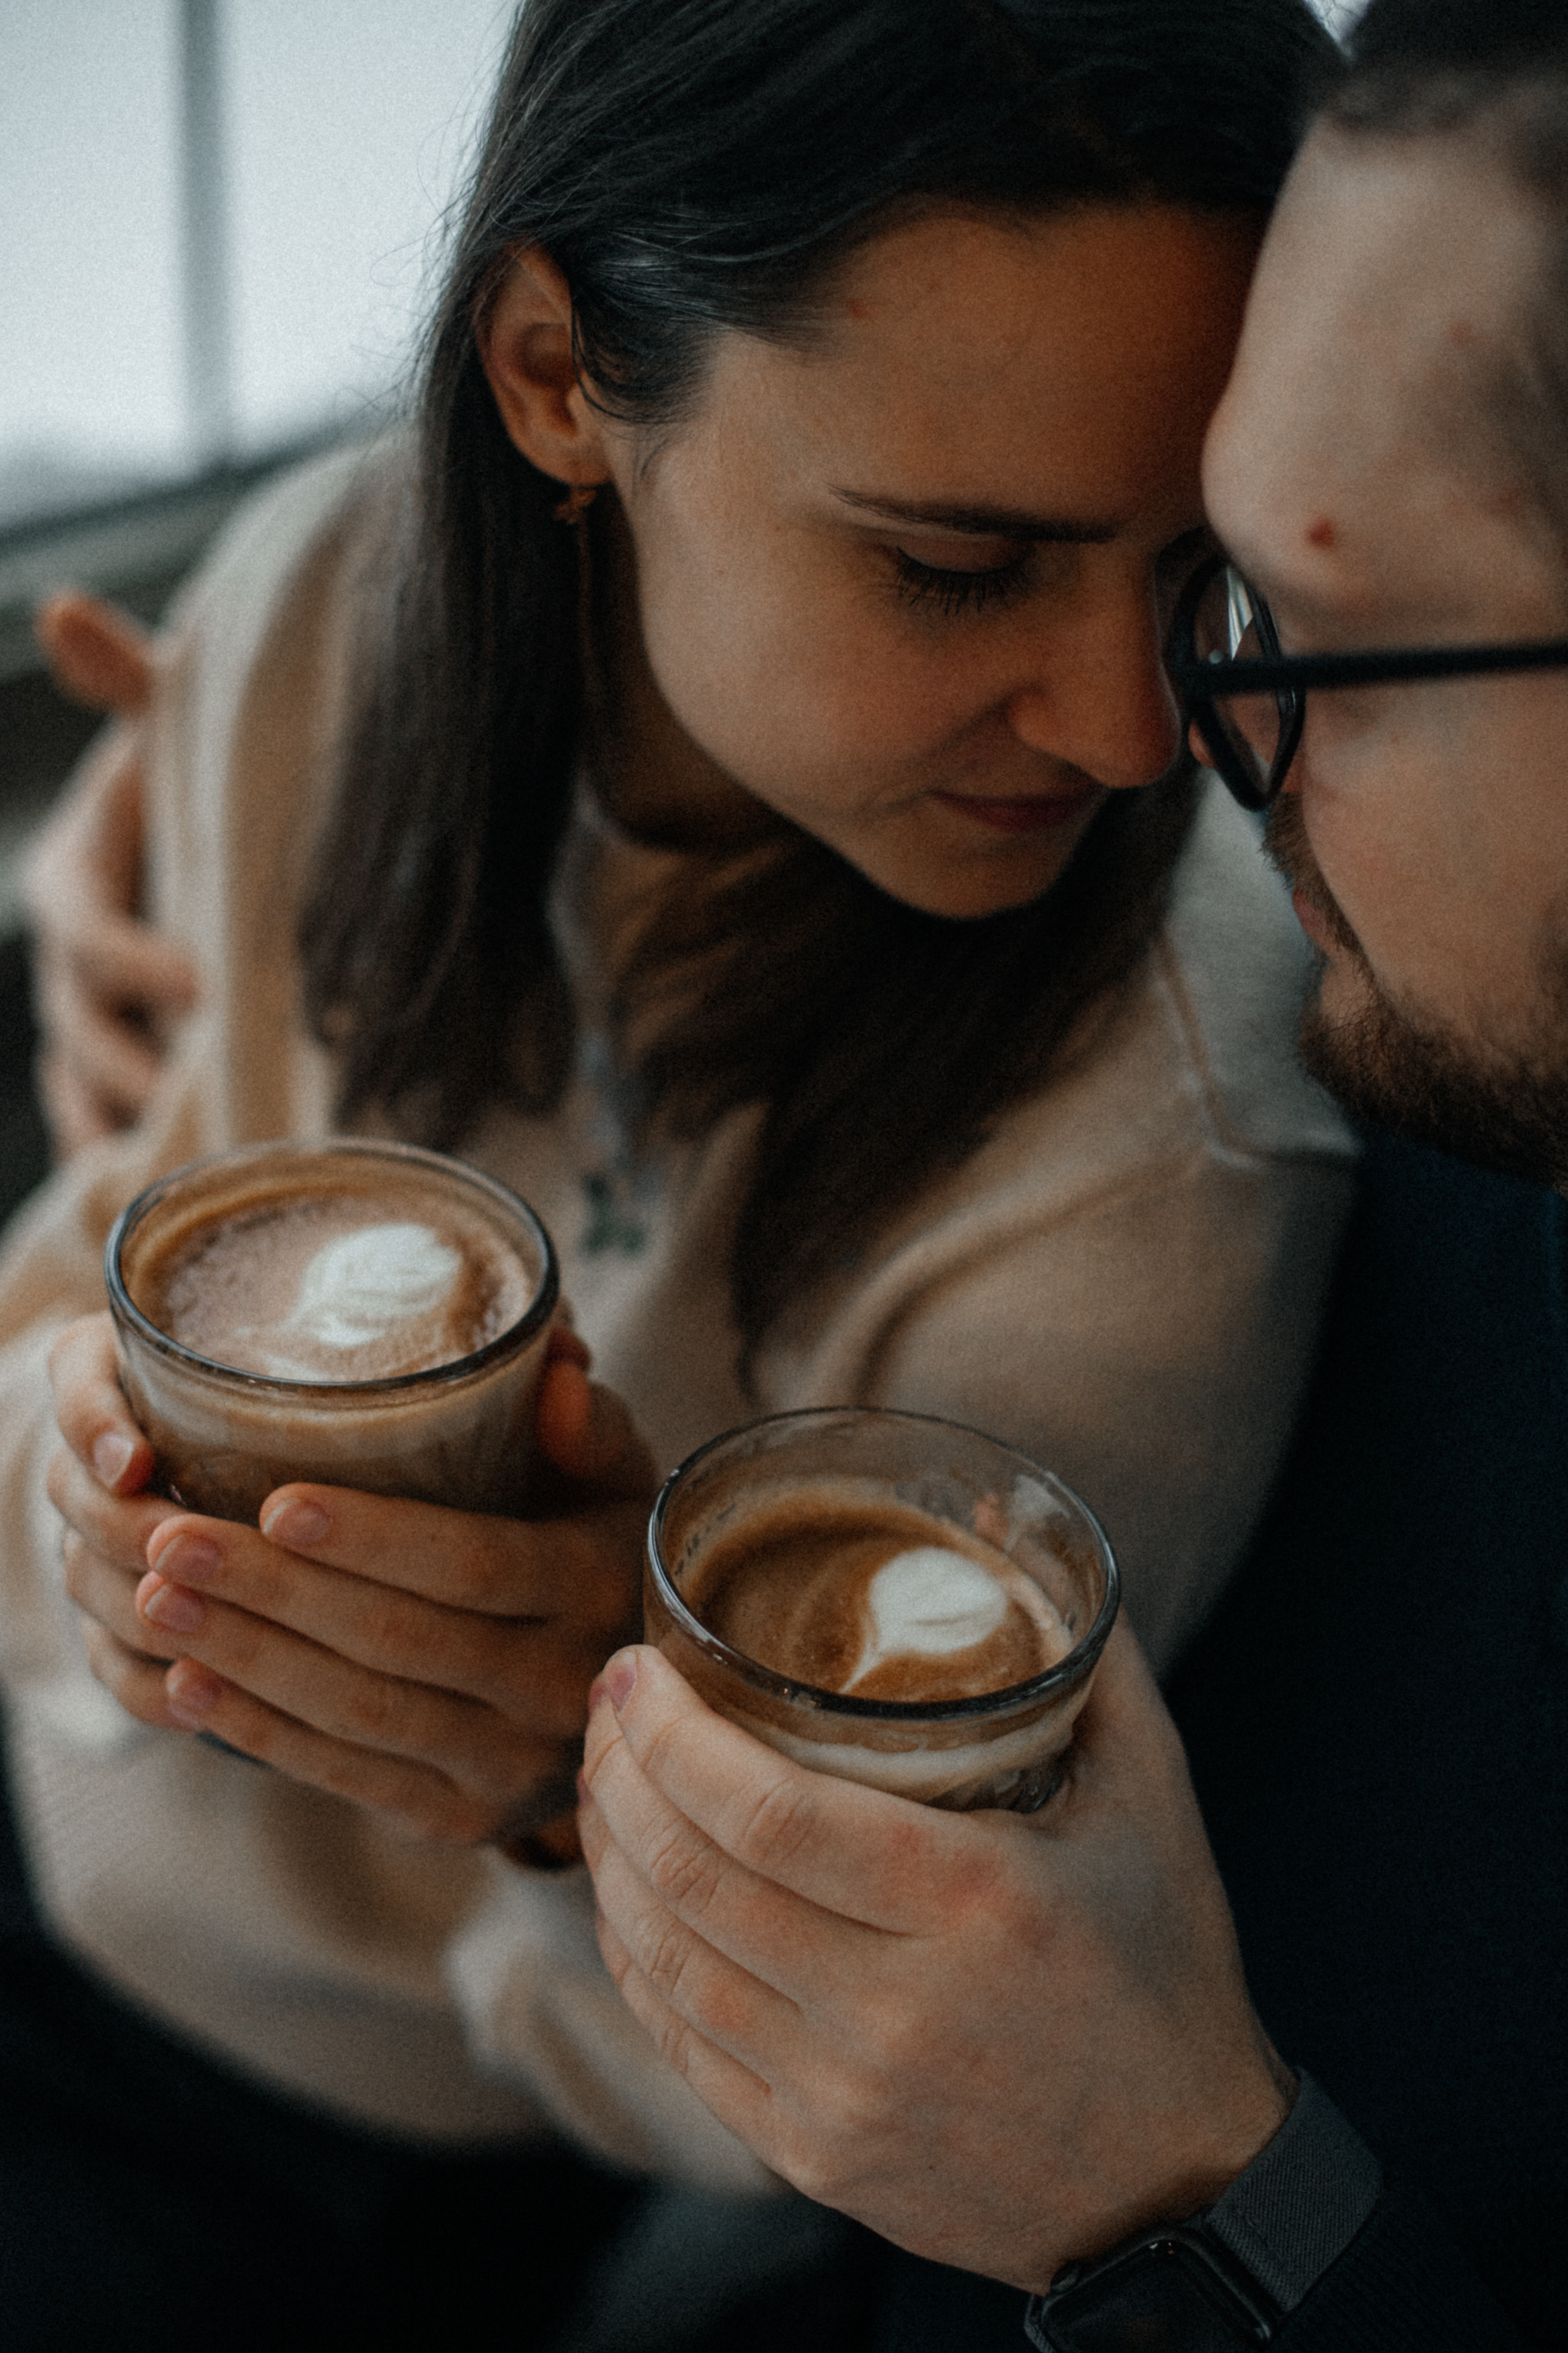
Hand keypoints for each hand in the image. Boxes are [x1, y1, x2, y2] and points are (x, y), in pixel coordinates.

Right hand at [26, 593, 196, 1153]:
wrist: (234, 843)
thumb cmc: (204, 782)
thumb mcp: (173, 727)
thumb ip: (127, 681)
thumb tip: (63, 608)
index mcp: (73, 875)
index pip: (77, 925)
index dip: (127, 958)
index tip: (201, 985)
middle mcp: (72, 959)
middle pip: (77, 1023)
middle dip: (133, 1061)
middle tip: (204, 1087)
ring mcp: (90, 1021)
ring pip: (82, 1084)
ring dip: (127, 1120)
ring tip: (191, 1153)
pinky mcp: (117, 1072)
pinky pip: (98, 1127)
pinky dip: (125, 1157)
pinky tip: (168, 1188)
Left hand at [48, 1318, 654, 1847]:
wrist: (632, 1697)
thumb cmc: (594, 1545)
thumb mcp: (617, 1479)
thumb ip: (592, 1420)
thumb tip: (558, 1372)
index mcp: (597, 1587)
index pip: (477, 1565)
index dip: (376, 1539)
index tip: (274, 1501)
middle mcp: (563, 1688)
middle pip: (400, 1641)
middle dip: (274, 1591)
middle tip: (171, 1539)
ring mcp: (512, 1765)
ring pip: (361, 1713)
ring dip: (247, 1658)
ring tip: (155, 1598)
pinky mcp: (462, 1817)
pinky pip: (350, 1776)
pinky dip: (260, 1732)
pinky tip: (185, 1683)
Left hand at [578, 1629, 1294, 2290]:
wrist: (1179, 2187)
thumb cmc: (1164, 1967)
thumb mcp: (1152, 1797)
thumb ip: (1084, 1655)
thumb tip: (989, 1523)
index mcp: (974, 1903)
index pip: (762, 1808)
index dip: (668, 1731)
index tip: (633, 1667)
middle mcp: (893, 2008)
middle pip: (691, 1875)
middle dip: (616, 1773)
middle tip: (603, 1703)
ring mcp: (842, 2096)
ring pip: (663, 1961)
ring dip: (608, 1859)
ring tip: (600, 1782)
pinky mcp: (812, 2159)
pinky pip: (679, 2045)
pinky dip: (632, 1958)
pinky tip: (626, 1892)